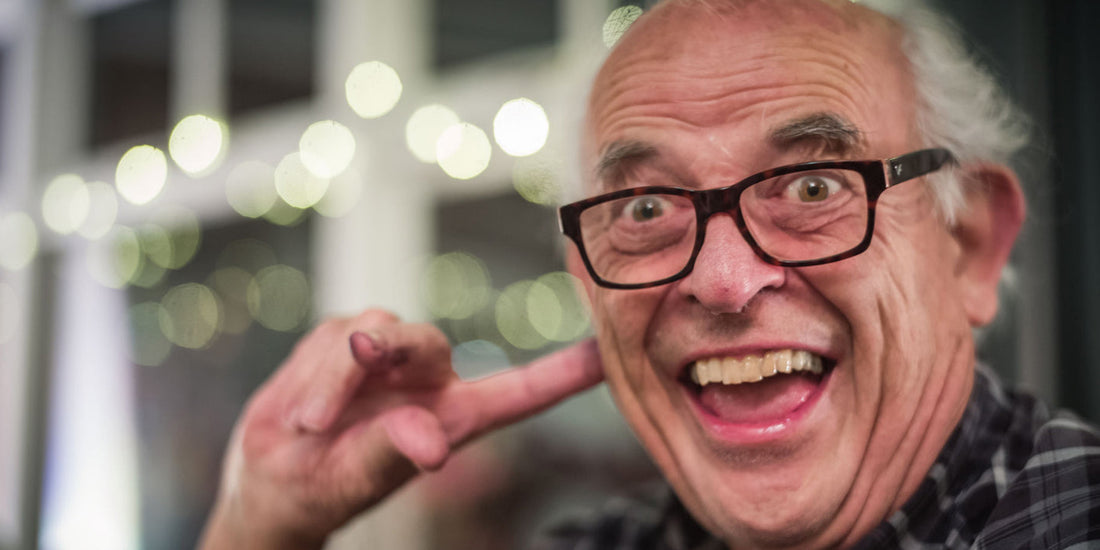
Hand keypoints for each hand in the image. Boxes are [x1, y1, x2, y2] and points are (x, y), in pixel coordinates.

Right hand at [198, 310, 603, 548]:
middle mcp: (427, 382)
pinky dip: (316, 369)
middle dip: (388, 351)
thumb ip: (391, 452)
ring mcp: (386, 357)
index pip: (519, 391)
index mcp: (451, 419)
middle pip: (428, 340)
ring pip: (375, 330)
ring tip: (312, 423)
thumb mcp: (354, 478)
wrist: (271, 477)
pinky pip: (337, 332)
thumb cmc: (324, 487)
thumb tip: (432, 443)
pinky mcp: (345, 340)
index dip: (563, 373)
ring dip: (336, 375)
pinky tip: (304, 407)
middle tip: (356, 367)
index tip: (607, 352)